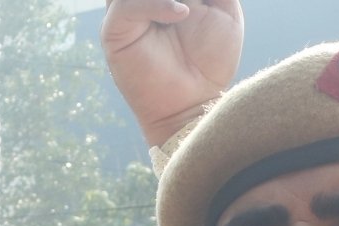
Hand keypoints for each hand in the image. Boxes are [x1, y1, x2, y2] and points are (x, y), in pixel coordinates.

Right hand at [100, 0, 244, 146]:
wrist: (195, 103)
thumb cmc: (211, 61)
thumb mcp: (224, 8)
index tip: (198, 3)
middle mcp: (141, 0)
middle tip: (195, 4)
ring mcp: (125, 12)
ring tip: (189, 6)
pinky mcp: (115, 32)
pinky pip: (127, 6)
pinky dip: (157, 4)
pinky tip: (182, 14)